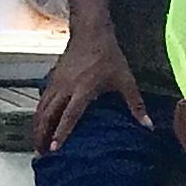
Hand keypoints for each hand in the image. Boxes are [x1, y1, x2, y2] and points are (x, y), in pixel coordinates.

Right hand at [43, 27, 144, 142]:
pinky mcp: (51, 80)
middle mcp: (65, 88)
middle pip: (47, 115)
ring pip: (40, 109)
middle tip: (42, 154)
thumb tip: (149, 126)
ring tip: (37, 144)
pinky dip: (38, 116)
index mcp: (83, 90)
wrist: (90, 32)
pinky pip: (41, 101)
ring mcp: (56, 84)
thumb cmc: (108, 56)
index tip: (54, 149)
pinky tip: (39, 124)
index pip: (69, 115)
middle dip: (42, 135)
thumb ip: (136, 104)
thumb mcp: (125, 79)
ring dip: (37, 127)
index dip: (61, 132)